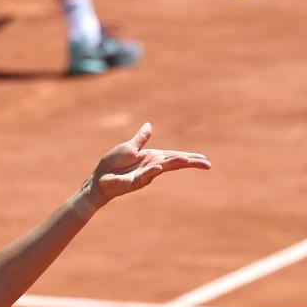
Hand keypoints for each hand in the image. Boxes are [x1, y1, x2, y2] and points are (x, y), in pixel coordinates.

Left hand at [86, 122, 210, 205]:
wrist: (100, 178)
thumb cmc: (113, 164)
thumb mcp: (129, 147)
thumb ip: (141, 138)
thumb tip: (149, 125)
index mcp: (152, 157)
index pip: (174, 156)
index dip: (189, 157)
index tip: (204, 158)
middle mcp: (152, 166)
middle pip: (174, 163)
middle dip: (189, 163)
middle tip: (206, 164)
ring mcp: (145, 175)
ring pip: (163, 168)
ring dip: (174, 164)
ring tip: (187, 161)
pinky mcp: (134, 182)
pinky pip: (144, 176)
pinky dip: (152, 171)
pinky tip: (159, 167)